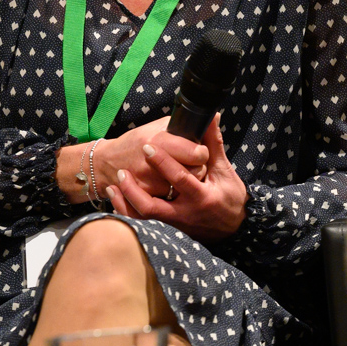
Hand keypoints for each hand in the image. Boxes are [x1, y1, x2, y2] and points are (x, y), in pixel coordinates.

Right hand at [95, 117, 208, 197]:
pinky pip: (172, 200)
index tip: (200, 151)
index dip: (202, 152)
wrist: (106, 164)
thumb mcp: (156, 127)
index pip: (195, 153)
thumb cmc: (135, 142)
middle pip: (194, 172)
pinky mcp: (147, 198)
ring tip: (184, 175)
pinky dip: (176, 195)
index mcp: (158, 140)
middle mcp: (153, 163)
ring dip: (189, 183)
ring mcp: (150, 183)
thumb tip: (210, 119)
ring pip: (185, 189)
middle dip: (199, 168)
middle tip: (195, 164)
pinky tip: (173, 187)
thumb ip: (182, 125)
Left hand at [105, 113, 247, 241]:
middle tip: (123, 171)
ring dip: (126, 201)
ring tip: (114, 185)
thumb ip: (214, 144)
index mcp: (201, 197)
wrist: (232, 228)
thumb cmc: (230, 197)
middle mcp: (185, 212)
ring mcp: (174, 222)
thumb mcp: (225, 171)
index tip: (148, 147)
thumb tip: (212, 117)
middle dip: (134, 190)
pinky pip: (143, 222)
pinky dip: (127, 210)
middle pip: (152, 206)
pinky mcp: (168, 226)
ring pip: (143, 217)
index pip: (179, 178)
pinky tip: (118, 197)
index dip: (163, 162)